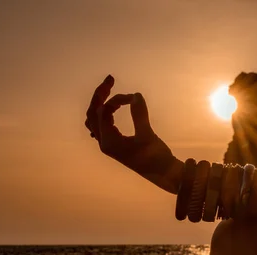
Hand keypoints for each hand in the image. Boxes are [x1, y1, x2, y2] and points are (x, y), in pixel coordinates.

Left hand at [84, 75, 181, 193]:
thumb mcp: (148, 135)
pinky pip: (101, 124)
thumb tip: (135, 94)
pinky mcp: (115, 143)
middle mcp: (104, 142)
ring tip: (108, 89)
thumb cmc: (156, 157)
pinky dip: (104, 112)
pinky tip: (113, 106)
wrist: (163, 173)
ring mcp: (108, 143)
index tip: (133, 97)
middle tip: (110, 78)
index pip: (103, 112)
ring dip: (100, 103)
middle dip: (100, 95)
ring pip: (94, 119)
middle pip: (92, 113)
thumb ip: (140, 114)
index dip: (116, 100)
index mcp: (109, 142)